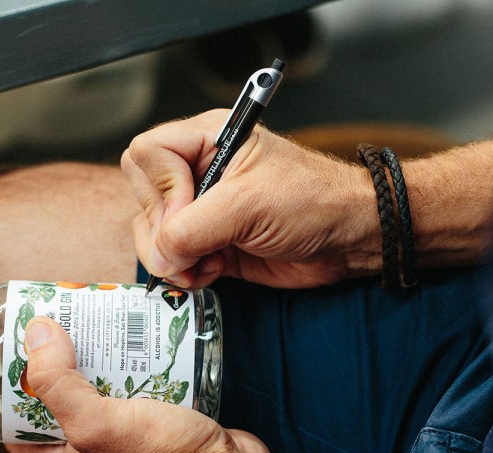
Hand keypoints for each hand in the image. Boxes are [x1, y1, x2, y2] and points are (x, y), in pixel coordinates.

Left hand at [8, 316, 272, 452]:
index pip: (19, 432)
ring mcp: (132, 443)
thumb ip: (59, 383)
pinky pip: (144, 393)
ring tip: (100, 327)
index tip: (12, 357)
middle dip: (60, 368)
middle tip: (61, 329)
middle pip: (64, 407)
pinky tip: (142, 344)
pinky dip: (140, 369)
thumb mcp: (96, 422)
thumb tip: (35, 334)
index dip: (8, 397)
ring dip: (103, 363)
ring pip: (107, 397)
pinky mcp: (164, 428)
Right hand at [121, 110, 381, 288]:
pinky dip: (186, 272)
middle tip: (195, 245)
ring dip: (174, 257)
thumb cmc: (314, 201)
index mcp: (207, 140)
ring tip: (207, 264)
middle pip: (145, 196)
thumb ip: (192, 229)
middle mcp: (200, 171)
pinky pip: (175, 260)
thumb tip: (158, 255)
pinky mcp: (211, 243)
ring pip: (154, 233)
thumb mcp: (248, 205)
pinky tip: (214, 272)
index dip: (162, 187)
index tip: (192, 211)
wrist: (348, 240)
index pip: (148, 153)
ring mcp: (203, 210)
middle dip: (164, 229)